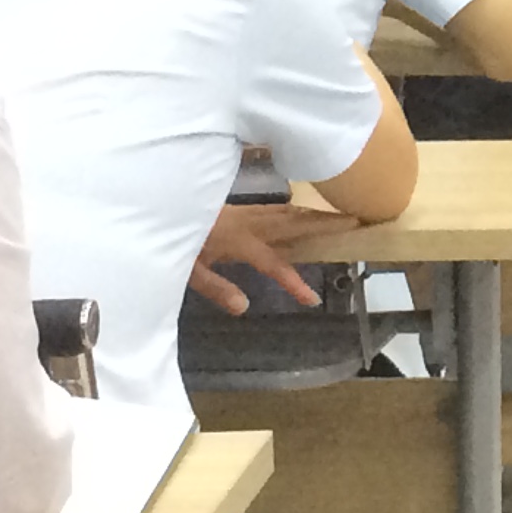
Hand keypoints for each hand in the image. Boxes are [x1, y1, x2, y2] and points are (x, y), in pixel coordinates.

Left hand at [187, 200, 361, 314]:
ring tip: (339, 216)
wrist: (156, 205)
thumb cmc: (170, 241)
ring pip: (286, 211)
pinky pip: (275, 208)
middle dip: (324, 224)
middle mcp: (246, 221)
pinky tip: (300, 212)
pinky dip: (295, 210)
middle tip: (355, 221)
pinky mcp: (238, 208)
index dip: (293, 280)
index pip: (273, 262)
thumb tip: (244, 306)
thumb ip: (216, 288)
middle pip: (292, 222)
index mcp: (237, 239)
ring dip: (313, 214)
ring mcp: (243, 211)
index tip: (312, 299)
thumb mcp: (186, 271)